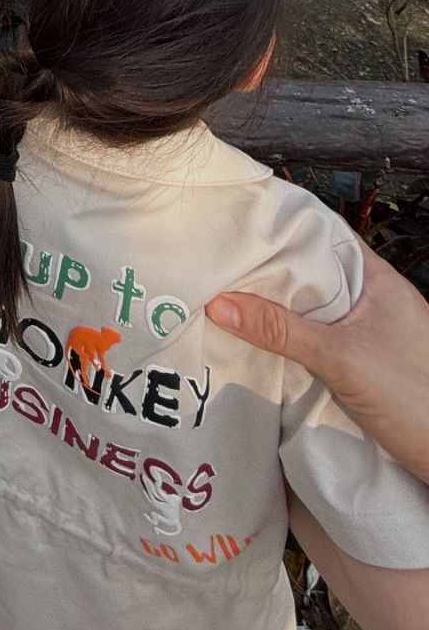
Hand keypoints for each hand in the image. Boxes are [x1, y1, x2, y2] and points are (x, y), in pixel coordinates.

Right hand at [208, 243, 428, 482]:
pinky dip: (295, 337)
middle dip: (273, 274)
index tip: (241, 230)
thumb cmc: (416, 400)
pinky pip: (321, 338)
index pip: (323, 235)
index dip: (282, 229)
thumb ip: (281, 330)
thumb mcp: (341, 359)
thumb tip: (221, 304)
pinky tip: (267, 342)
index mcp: (379, 280)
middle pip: (314, 273)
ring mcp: (373, 331)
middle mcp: (376, 299)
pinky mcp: (366, 362)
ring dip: (283, 310)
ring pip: (316, 308)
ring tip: (235, 302)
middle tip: (226, 269)